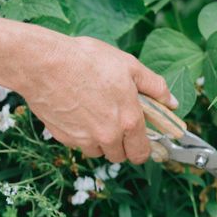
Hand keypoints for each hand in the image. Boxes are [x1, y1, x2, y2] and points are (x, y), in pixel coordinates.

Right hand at [17, 35, 175, 163]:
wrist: (44, 63)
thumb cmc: (88, 61)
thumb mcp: (130, 67)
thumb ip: (155, 87)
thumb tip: (172, 102)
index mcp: (129, 121)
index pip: (141, 153)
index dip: (143, 148)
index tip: (140, 139)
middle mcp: (107, 136)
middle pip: (119, 156)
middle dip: (122, 144)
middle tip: (117, 121)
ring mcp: (83, 139)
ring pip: (97, 151)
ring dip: (100, 140)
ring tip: (96, 113)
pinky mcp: (62, 137)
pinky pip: (77, 143)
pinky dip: (79, 134)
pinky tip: (77, 111)